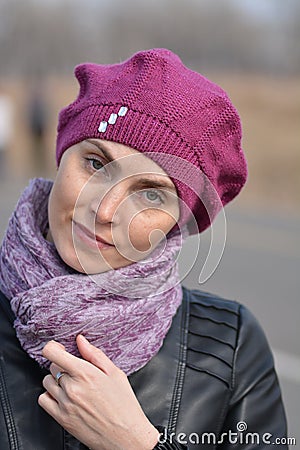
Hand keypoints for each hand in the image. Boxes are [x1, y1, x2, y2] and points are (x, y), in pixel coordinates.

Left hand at [38, 335, 158, 449]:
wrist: (126, 436)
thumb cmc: (124, 404)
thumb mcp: (115, 373)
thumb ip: (94, 354)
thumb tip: (80, 340)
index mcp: (86, 374)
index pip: (52, 353)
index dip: (53, 347)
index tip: (58, 347)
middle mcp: (72, 388)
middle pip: (52, 366)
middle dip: (62, 364)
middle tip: (76, 370)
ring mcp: (65, 404)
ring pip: (47, 381)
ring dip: (56, 379)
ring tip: (72, 384)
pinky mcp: (61, 418)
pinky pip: (43, 399)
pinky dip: (50, 395)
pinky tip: (63, 395)